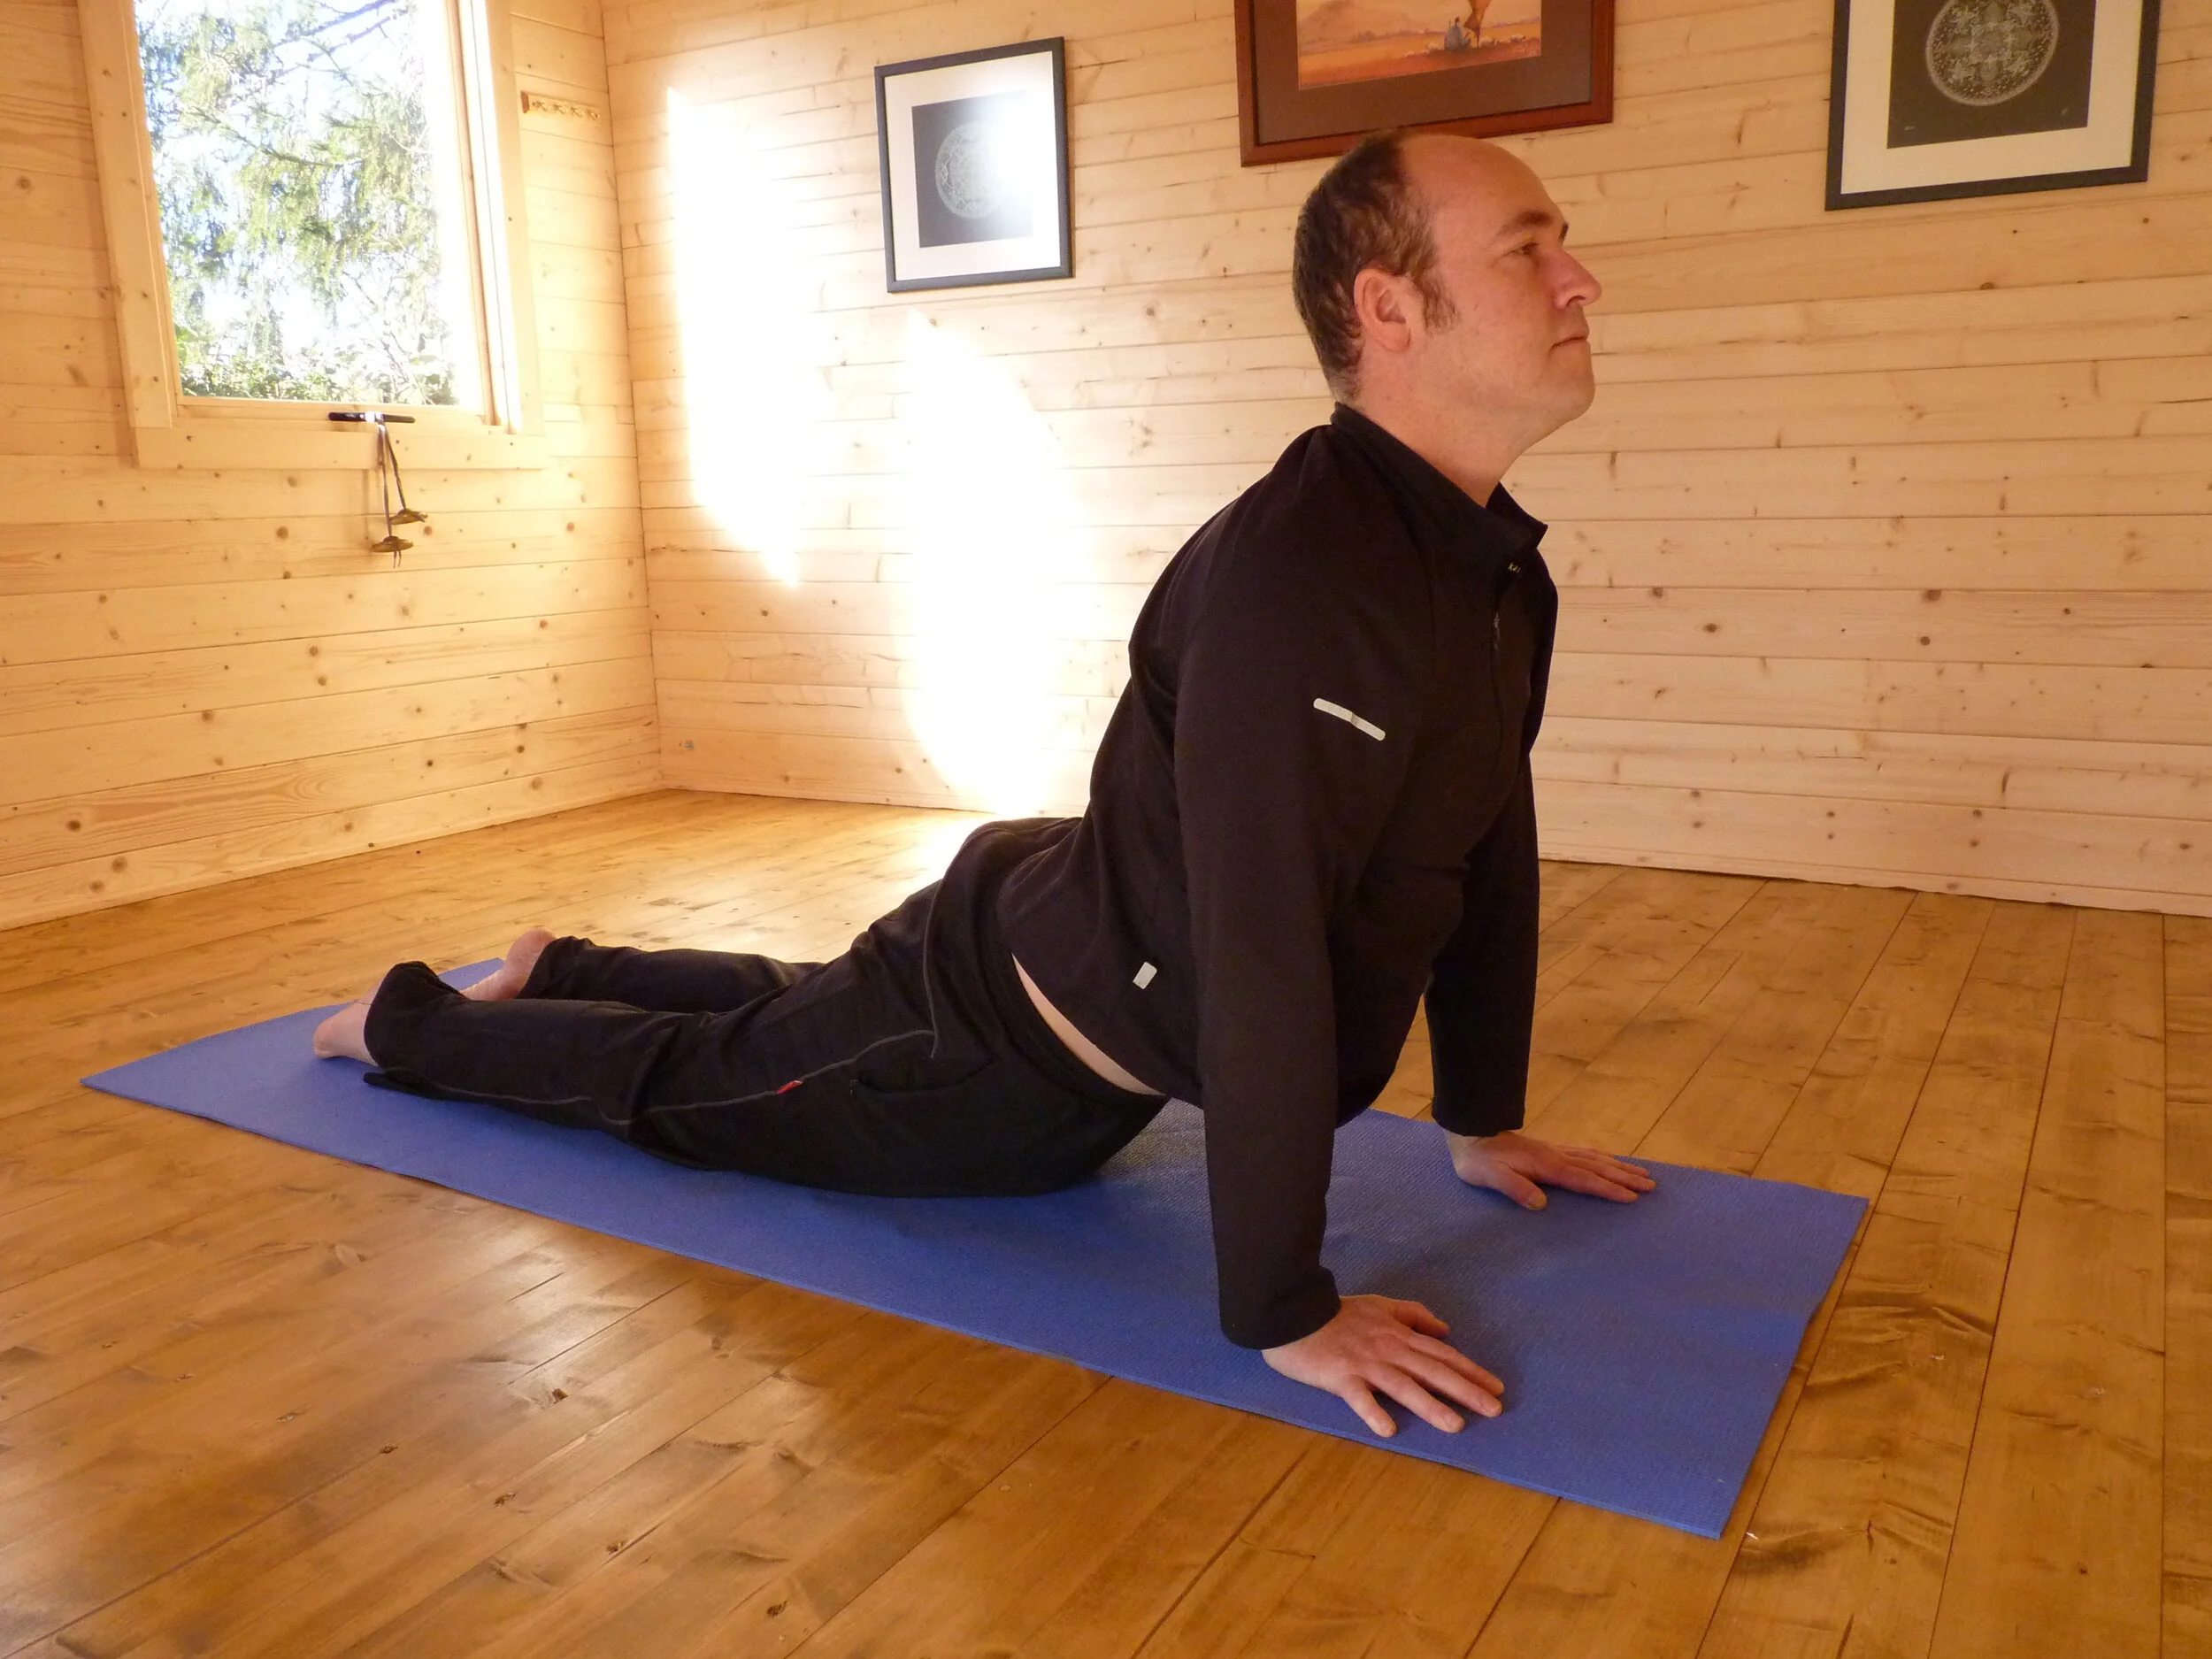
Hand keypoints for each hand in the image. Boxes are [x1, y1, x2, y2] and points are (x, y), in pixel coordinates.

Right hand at [1262, 1294, 1503, 1436]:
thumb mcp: (1379, 1304)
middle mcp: (1389, 1350)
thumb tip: (1445, 1329)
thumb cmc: (1337, 1312)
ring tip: (1455, 1426)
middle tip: (1494, 1410)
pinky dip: (1373, 1412)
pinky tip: (1388, 1430)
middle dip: (1465, 1390)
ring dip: (1430, 1406)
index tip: (1497, 1387)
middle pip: (1432, 1371)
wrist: (1294, 1312)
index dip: (1471, 1370)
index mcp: (1399, 1335)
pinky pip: (1359, 1397)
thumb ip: (1412, 1315)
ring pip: (1403, 1386)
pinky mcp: (1340, 1377)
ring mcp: (1365, 1364)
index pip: (1442, 1355)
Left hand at [1445, 1128, 1655, 1209]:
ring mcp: (1555, 1150)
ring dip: (1619, 1166)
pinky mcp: (1550, 1149)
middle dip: (1625, 1177)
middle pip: (1597, 1167)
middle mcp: (1556, 1155)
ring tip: (1643, 1173)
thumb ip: (1515, 1189)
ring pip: (1594, 1158)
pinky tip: (1609, 1161)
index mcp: (1546, 1165)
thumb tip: (1541, 1204)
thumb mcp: (1491, 1177)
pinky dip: (1603, 1158)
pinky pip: (1585, 1153)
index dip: (1608, 1189)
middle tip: (1652, 1186)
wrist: (1470, 1133)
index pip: (1584, 1179)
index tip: (1632, 1198)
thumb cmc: (1479, 1160)